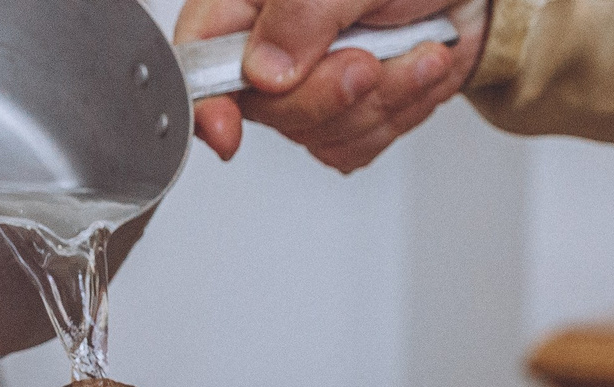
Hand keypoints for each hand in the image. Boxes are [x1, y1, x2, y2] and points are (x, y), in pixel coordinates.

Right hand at [175, 0, 487, 170]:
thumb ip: (301, 13)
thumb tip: (263, 70)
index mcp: (249, 0)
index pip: (198, 55)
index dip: (205, 100)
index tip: (227, 129)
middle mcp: (269, 44)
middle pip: (266, 108)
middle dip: (330, 93)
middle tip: (370, 58)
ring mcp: (304, 84)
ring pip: (314, 134)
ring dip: (380, 101)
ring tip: (415, 53)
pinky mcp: (341, 114)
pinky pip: (350, 146)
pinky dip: (395, 116)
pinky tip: (412, 74)